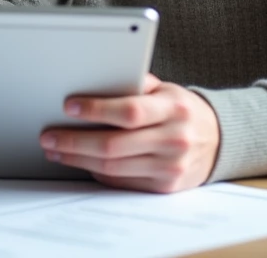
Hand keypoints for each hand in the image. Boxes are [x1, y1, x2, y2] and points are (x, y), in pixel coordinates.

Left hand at [40, 74, 219, 193]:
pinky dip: (97, 172)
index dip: (97, 109)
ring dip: (78, 159)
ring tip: (56, 150)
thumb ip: (136, 84)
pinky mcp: (164, 187)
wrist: (217, 141)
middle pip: (114, 144)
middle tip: (49, 137)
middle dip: (75, 141)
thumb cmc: (181, 110)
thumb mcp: (166, 90)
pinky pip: (121, 182)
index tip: (69, 106)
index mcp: (173, 109)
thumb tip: (96, 80)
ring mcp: (170, 167)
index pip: (130, 111)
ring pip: (113, 167)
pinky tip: (81, 162)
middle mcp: (174, 139)